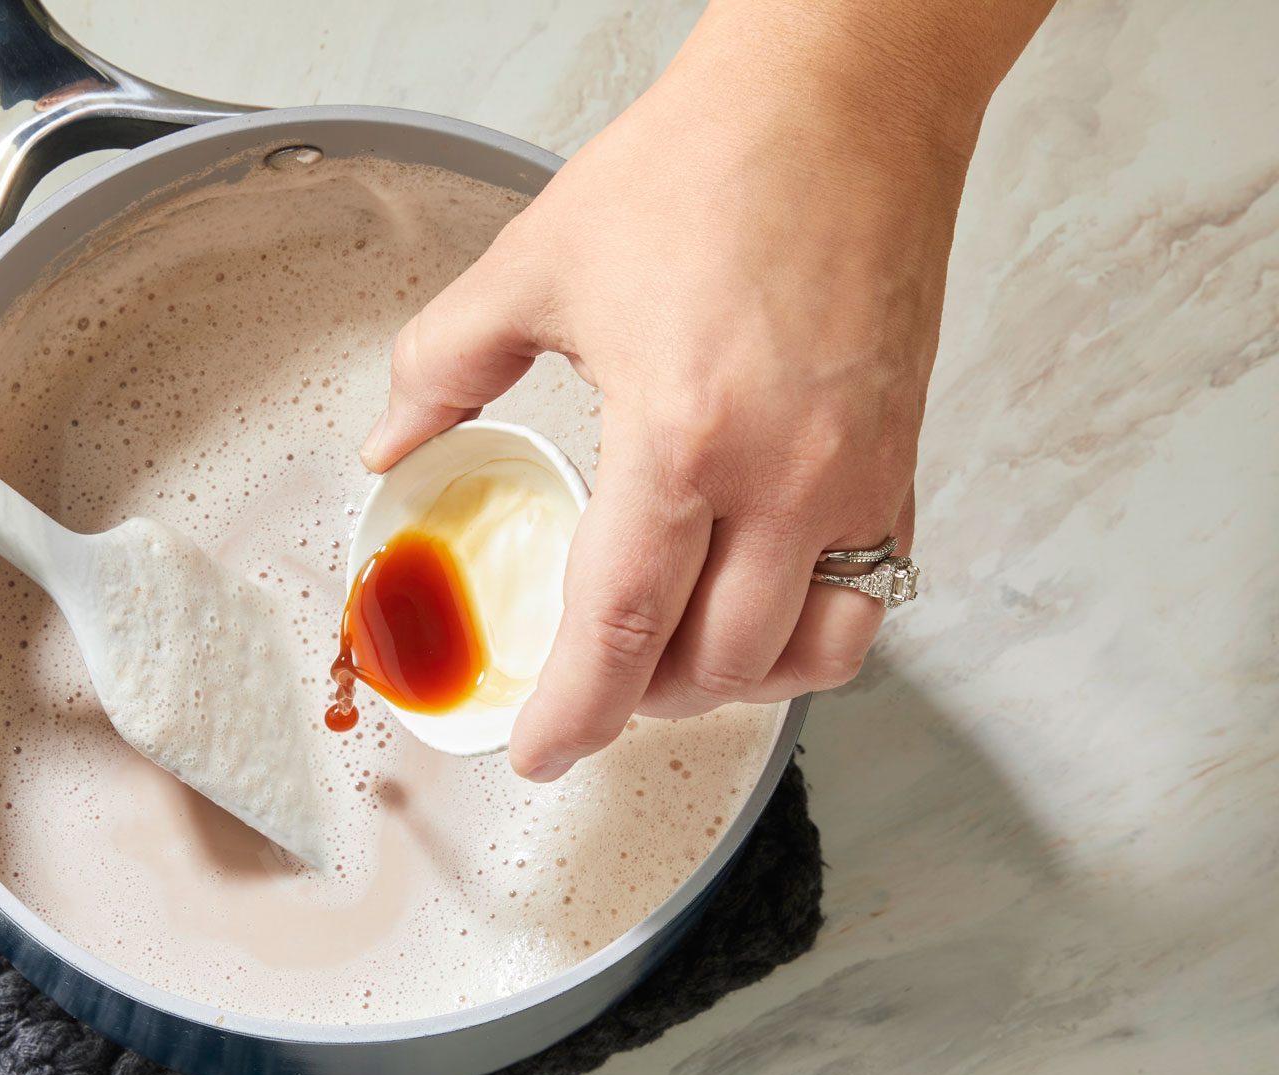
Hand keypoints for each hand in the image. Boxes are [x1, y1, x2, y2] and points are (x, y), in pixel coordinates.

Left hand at [365, 0, 1046, 781]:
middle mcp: (786, 477)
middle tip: (591, 690)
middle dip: (642, 703)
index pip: (620, 629)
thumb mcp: (536, 262)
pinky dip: (810, 634)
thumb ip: (445, 365)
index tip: (540, 756)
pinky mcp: (903, 458)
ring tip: (673, 661)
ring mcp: (857, 475)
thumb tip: (391, 440)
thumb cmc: (704, 166)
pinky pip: (870, 595)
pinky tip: (757, 608)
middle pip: (716, 667)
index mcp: (682, 437)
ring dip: (734, 684)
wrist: (843, 99)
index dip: (573, 714)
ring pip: (808, 654)